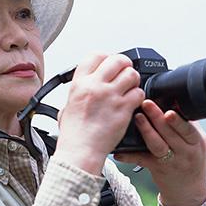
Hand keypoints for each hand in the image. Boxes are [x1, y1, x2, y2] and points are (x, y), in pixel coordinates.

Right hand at [54, 53, 144, 174]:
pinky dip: (139, 97)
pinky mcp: (123, 108)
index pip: (96, 55)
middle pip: (117, 60)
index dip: (106, 57)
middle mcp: (95, 85)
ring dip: (133, 80)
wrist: (81, 151)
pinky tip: (133, 103)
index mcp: (79, 83)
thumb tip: (82, 90)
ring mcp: (110, 96)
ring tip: (130, 89)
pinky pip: (139, 92)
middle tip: (125, 75)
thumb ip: (77, 94)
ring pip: (131, 74)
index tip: (109, 65)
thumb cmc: (74, 134)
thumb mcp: (67, 106)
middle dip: (124, 65)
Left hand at [114, 100, 205, 205]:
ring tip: (137, 118)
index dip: (178, 120)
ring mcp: (171, 162)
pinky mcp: (158, 169)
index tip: (168, 111)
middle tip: (146, 104)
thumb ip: (188, 124)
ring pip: (158, 145)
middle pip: (171, 134)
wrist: (189, 193)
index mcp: (197, 142)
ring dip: (147, 131)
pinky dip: (130, 155)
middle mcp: (186, 152)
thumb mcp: (197, 143)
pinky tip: (120, 151)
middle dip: (158, 118)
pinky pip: (142, 160)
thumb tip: (175, 100)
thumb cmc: (191, 161)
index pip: (188, 129)